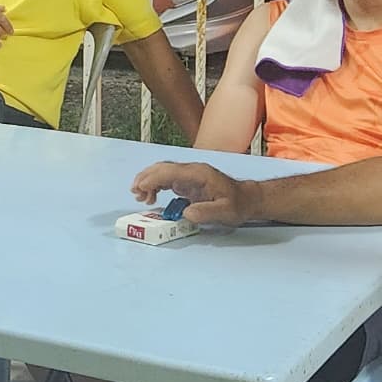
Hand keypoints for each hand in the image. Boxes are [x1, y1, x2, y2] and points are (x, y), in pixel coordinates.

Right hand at [130, 160, 253, 226]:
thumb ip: (206, 212)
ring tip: (139, 196)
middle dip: (145, 178)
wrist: (247, 199)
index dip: (153, 179)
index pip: (170, 172)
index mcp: (199, 174)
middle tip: (135, 193)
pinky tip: (150, 195)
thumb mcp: (225, 211)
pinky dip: (154, 184)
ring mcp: (189, 175)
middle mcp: (192, 171)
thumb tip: (186, 213)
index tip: (141, 189)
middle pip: (162, 168)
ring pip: (162, 172)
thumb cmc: (237, 204)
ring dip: (147, 181)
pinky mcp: (187, 181)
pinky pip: (166, 179)